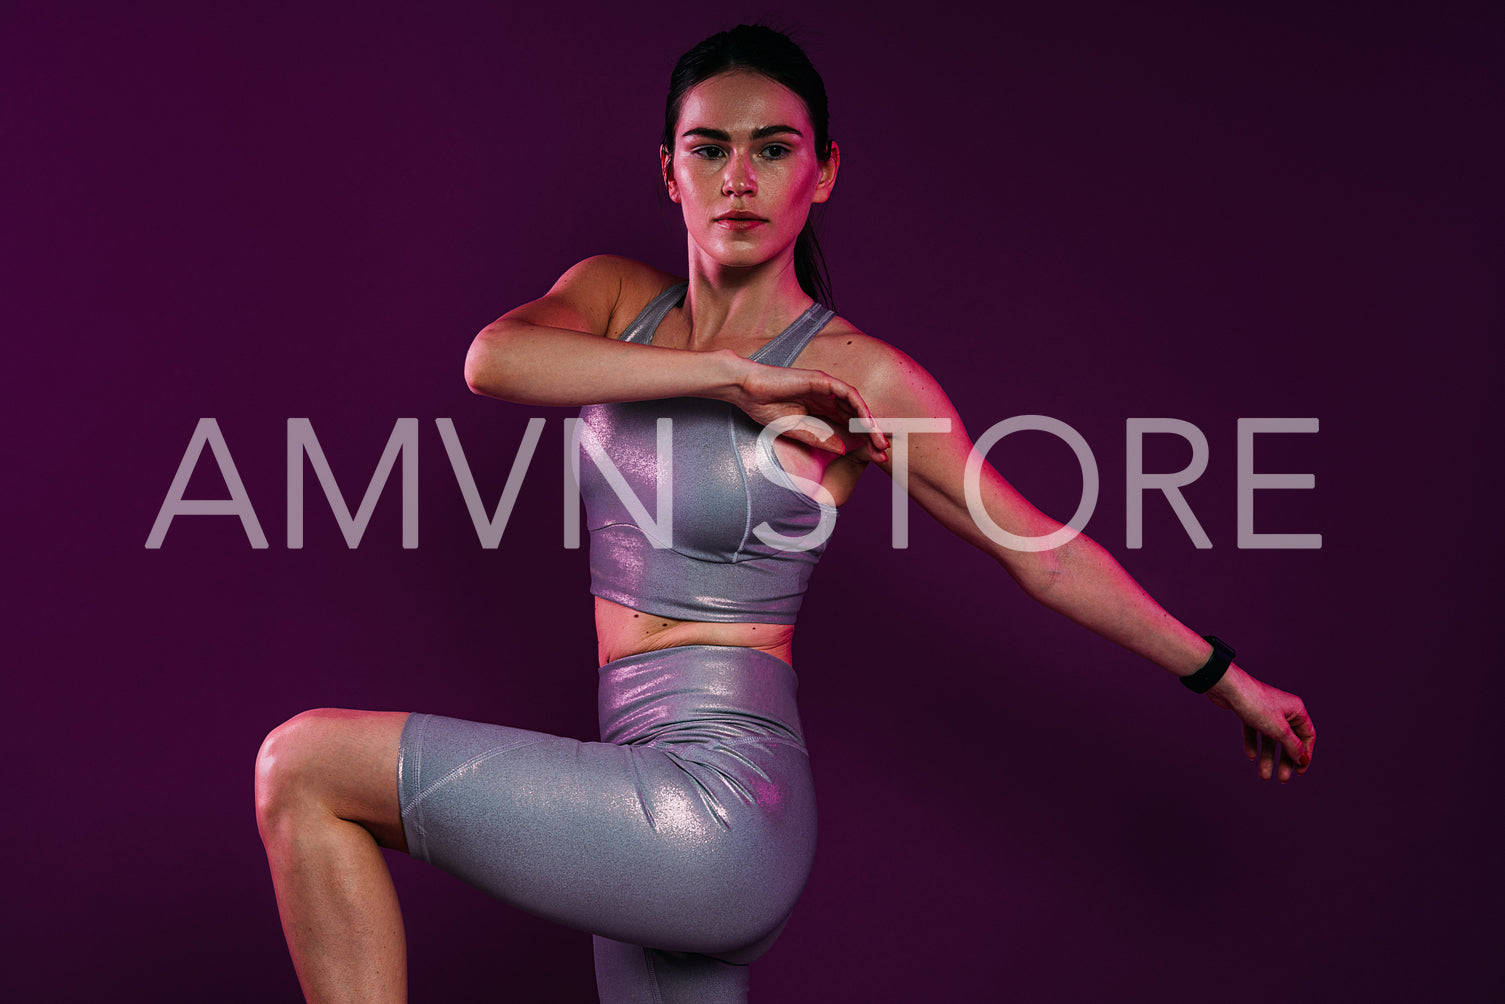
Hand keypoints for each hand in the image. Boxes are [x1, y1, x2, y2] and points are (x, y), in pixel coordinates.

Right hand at [727, 359, 889, 461]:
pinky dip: (859, 408)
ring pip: (857, 405)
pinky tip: (867, 424)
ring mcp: (826, 387)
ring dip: (870, 423)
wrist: (747, 390)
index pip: (848, 424)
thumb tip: (844, 450)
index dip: (863, 440)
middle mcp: (827, 397)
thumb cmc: (766, 407)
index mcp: (821, 408)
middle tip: (883, 453)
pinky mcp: (822, 380)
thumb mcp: (797, 431)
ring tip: (879, 441)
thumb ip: (820, 439)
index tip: (874, 458)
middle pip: (857, 416)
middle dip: (872, 435)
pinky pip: (848, 394)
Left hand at [1205, 666, 1314, 782]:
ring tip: (1264, 776)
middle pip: (1288, 740)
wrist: (1227, 687)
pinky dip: (1254, 743)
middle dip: (1285, 760)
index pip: (1307, 736)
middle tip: (1282, 779)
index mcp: (1296, 710)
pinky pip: (1255, 731)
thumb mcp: (1279, 730)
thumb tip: (1303, 759)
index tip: (1299, 771)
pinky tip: (1251, 755)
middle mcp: (1283, 709)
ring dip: (1268, 757)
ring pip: (1270, 738)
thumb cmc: (1255, 704)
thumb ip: (1293, 746)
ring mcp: (1266, 710)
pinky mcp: (1250, 712)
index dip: (1305, 754)